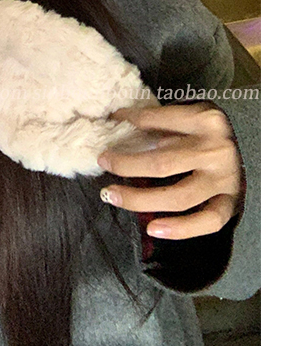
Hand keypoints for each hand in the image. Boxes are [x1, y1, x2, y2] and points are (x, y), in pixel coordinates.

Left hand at [97, 104, 241, 239]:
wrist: (241, 151)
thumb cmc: (205, 132)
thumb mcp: (188, 115)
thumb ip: (159, 120)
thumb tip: (116, 120)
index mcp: (207, 120)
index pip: (160, 120)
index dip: (131, 121)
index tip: (111, 123)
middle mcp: (217, 150)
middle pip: (163, 164)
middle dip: (127, 165)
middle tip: (103, 162)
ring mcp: (225, 179)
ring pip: (179, 197)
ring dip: (139, 199)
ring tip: (111, 196)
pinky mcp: (231, 202)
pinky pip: (206, 221)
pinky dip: (180, 229)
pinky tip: (152, 228)